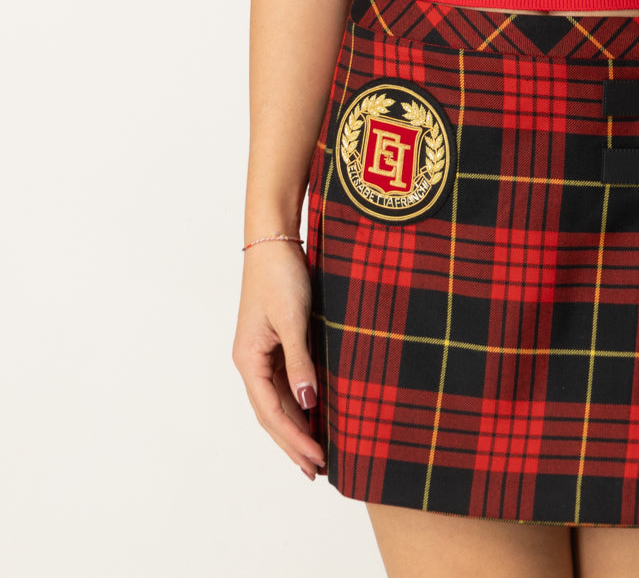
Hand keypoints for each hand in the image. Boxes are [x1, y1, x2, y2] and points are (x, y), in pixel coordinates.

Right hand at [232, 242, 326, 481]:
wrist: (273, 240)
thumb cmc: (280, 275)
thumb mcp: (293, 319)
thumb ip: (300, 362)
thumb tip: (308, 401)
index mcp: (248, 360)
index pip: (272, 412)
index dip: (294, 438)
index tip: (316, 459)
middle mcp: (251, 362)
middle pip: (270, 414)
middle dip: (292, 443)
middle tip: (316, 471)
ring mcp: (261, 354)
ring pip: (277, 402)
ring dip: (295, 427)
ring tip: (315, 454)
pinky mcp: (274, 343)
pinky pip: (284, 384)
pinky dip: (297, 404)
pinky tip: (313, 414)